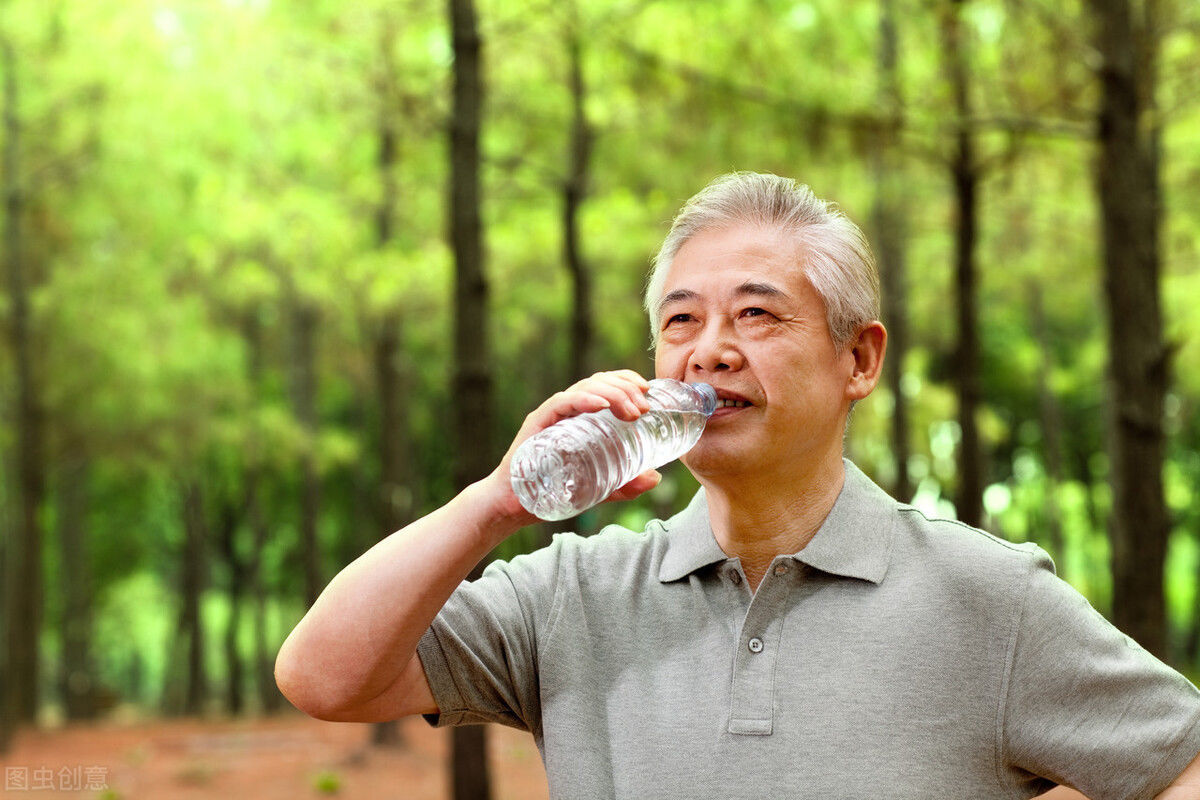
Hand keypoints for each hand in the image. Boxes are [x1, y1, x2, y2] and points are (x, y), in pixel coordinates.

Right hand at [478, 370, 663, 524]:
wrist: (512, 508)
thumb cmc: (550, 492)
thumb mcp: (597, 488)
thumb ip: (624, 484)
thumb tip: (655, 477)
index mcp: (579, 417)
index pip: (604, 385)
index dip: (627, 381)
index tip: (649, 391)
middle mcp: (566, 410)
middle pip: (598, 383)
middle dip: (625, 388)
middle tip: (645, 407)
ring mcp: (550, 415)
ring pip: (583, 389)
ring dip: (611, 393)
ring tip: (631, 409)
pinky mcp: (537, 424)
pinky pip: (561, 403)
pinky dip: (583, 401)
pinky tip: (601, 405)